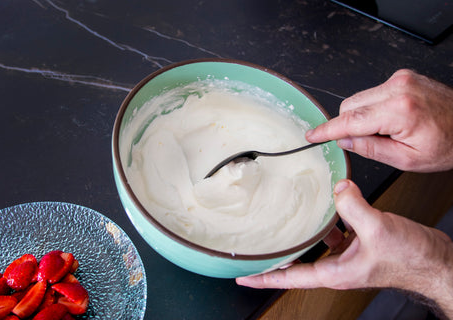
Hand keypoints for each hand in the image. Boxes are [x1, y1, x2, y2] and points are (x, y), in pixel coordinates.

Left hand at [236, 180, 452, 317]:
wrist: (436, 262)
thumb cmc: (412, 260)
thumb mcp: (378, 229)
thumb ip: (353, 206)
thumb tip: (337, 188)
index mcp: (336, 272)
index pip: (291, 278)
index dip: (265, 277)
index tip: (244, 276)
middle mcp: (339, 266)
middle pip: (299, 263)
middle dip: (279, 255)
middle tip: (258, 247)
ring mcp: (350, 255)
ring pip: (318, 243)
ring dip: (305, 231)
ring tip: (288, 219)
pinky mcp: (361, 243)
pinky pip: (338, 230)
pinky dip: (331, 218)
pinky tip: (330, 204)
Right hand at [306, 69, 452, 171]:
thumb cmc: (448, 143)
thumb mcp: (408, 159)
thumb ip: (371, 149)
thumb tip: (344, 141)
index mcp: (400, 111)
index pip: (351, 120)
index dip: (327, 129)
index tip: (313, 135)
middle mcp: (398, 88)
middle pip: (350, 106)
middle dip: (350, 125)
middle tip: (371, 141)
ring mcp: (400, 79)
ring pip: (359, 98)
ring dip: (362, 117)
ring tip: (387, 130)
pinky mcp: (402, 77)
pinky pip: (372, 93)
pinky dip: (373, 108)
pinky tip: (391, 119)